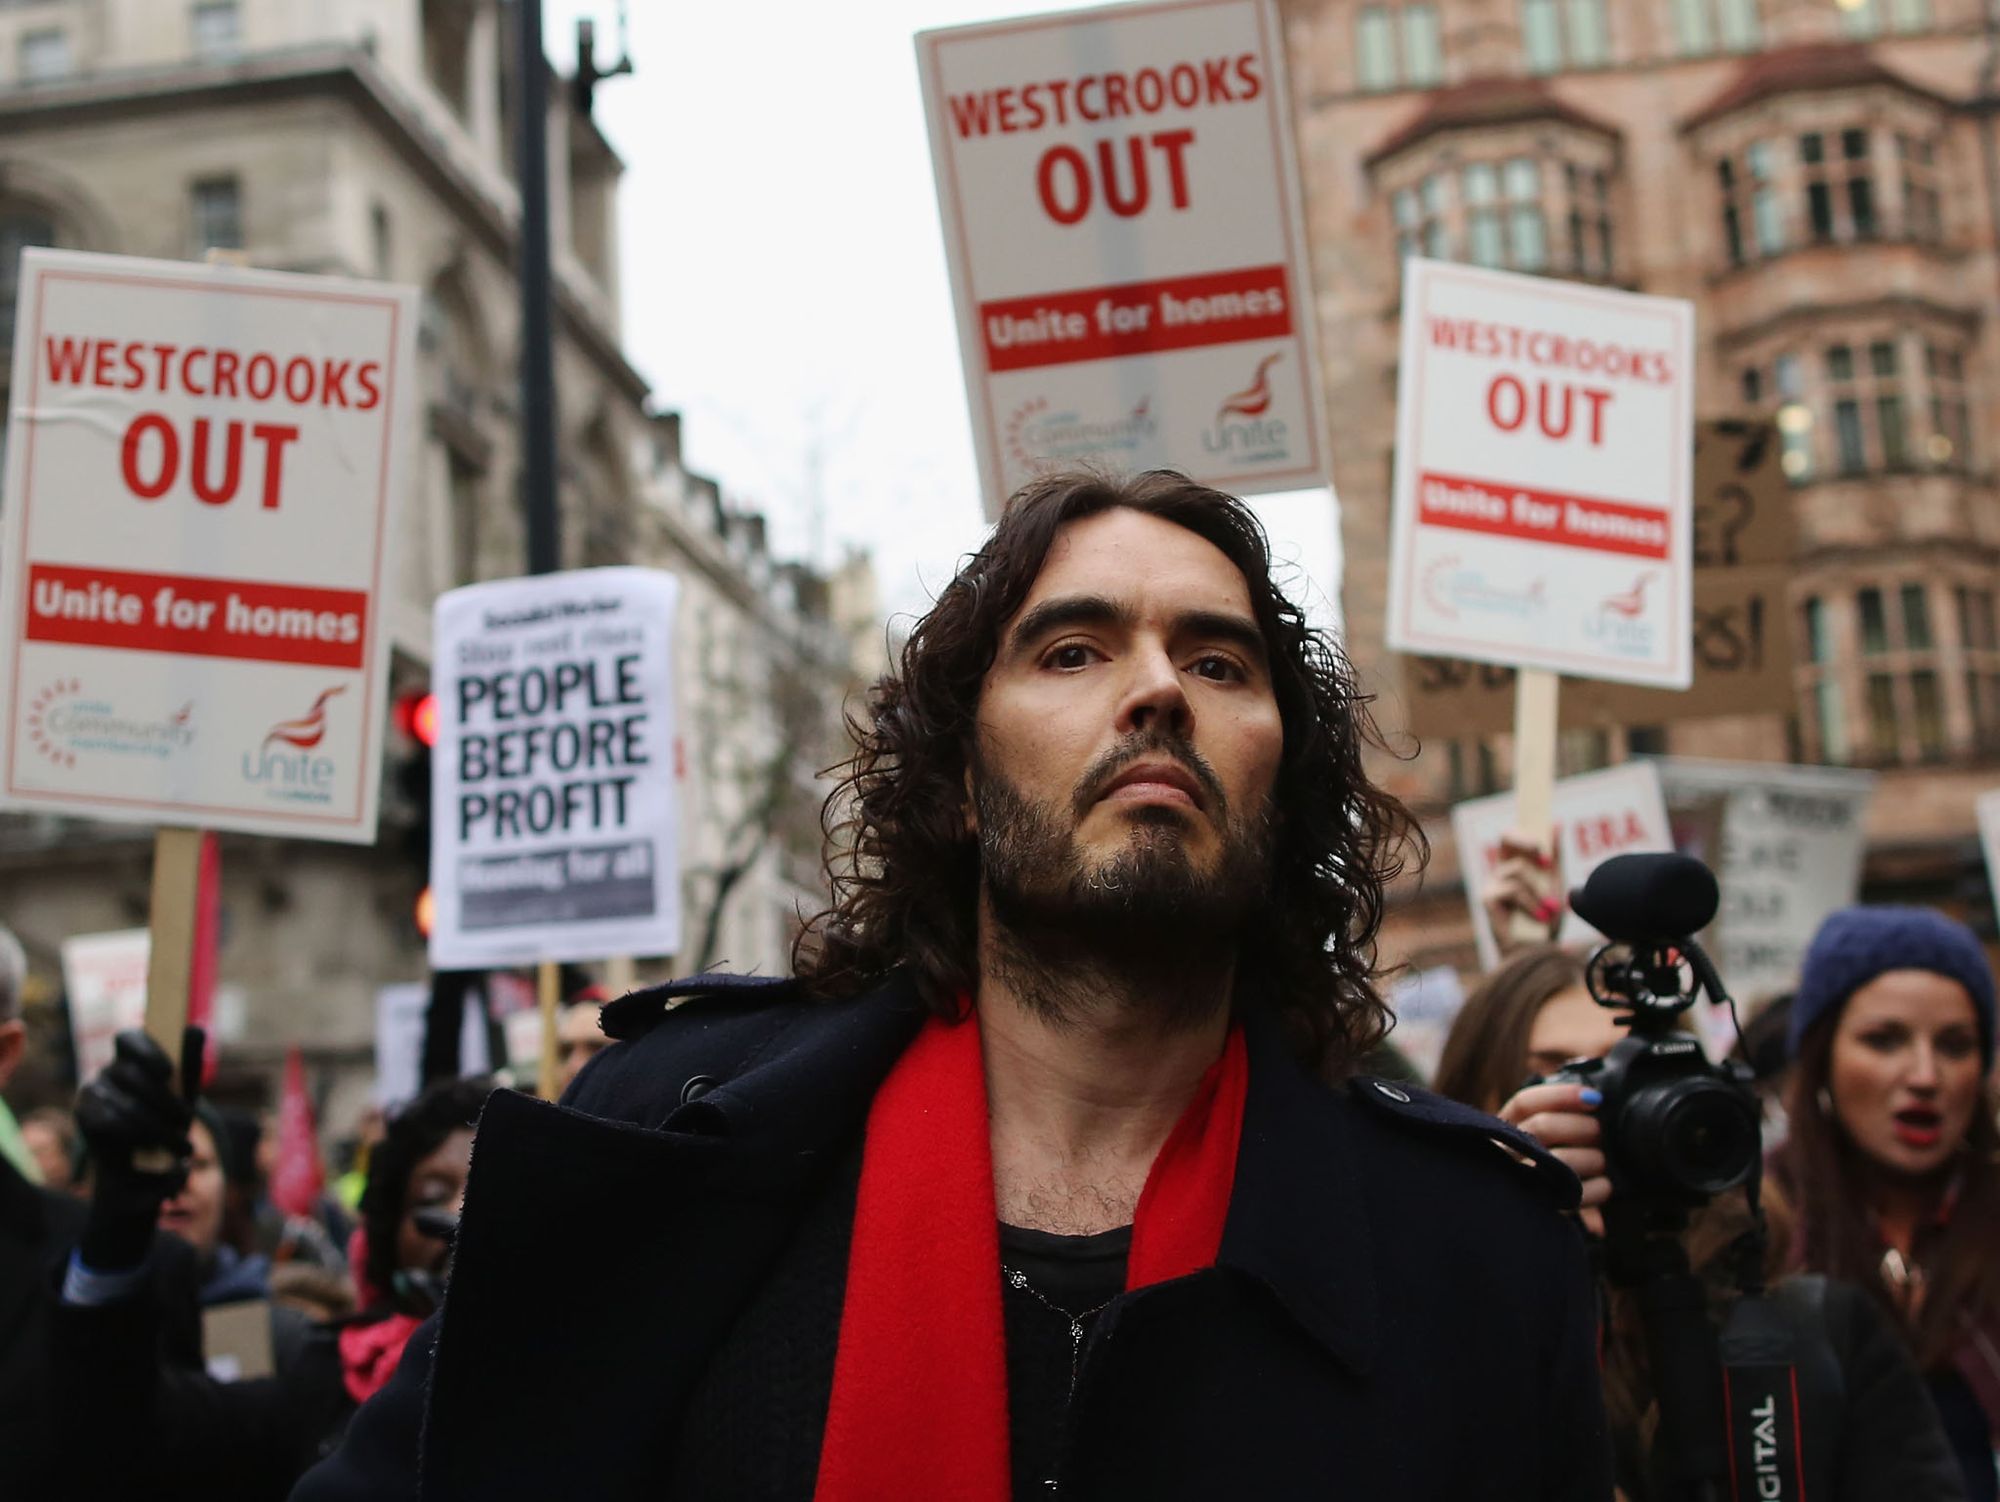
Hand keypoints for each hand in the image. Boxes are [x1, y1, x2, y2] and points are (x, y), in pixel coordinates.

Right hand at [75, 1029, 193, 1270]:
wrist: (141, 1184)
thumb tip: (197, 1027)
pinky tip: (149, 1152)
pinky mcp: (83, 1120)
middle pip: (132, 1074)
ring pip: (126, 1103)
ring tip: (179, 1149)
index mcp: (131, 1061)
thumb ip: (189, 1066)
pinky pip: (110, 1122)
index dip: (147, 1050)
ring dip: (158, 1128)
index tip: (167, 1072)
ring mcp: (90, 1095)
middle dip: (165, 1102)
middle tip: (187, 1127)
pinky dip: (137, 1139)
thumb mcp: (184, 1101)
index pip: (129, 1038)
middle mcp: (106, 1073)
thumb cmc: (166, 1132)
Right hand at [1481, 827, 1563, 959]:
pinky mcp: (1486, 898)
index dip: (1525, 824)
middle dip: (1528, 843)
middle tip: (1547, 861)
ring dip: (1540, 891)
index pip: (1515, 835)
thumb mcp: (1555, 883)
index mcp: (1515, 863)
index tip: (1544, 816)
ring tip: (1551, 910)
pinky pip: (1513, 889)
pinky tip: (1540, 917)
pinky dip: (1532, 904)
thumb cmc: (1546, 921)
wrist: (1538, 953)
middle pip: (1507, 837)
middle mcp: (1500, 870)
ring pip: (1518, 870)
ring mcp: (1491, 883)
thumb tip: (1556, 824)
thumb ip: (1554, 857)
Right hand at [1499, 1081, 1607, 1236]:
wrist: (1499, 1225)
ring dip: (1591, 1158)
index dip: (1561, 1095)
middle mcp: (1502, 1154)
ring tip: (1601, 1160)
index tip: (1593, 1097)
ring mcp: (1517, 1183)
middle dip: (1579, 1126)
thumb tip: (1592, 1097)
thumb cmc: (1525, 1170)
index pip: (1526, 1103)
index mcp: (1500, 1130)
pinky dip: (1597, 1190)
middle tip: (1598, 1131)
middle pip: (1542, 1127)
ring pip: (1559, 1161)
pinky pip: (1574, 1197)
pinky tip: (1604, 1186)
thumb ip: (1550, 1118)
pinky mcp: (1538, 1211)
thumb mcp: (1524, 1140)